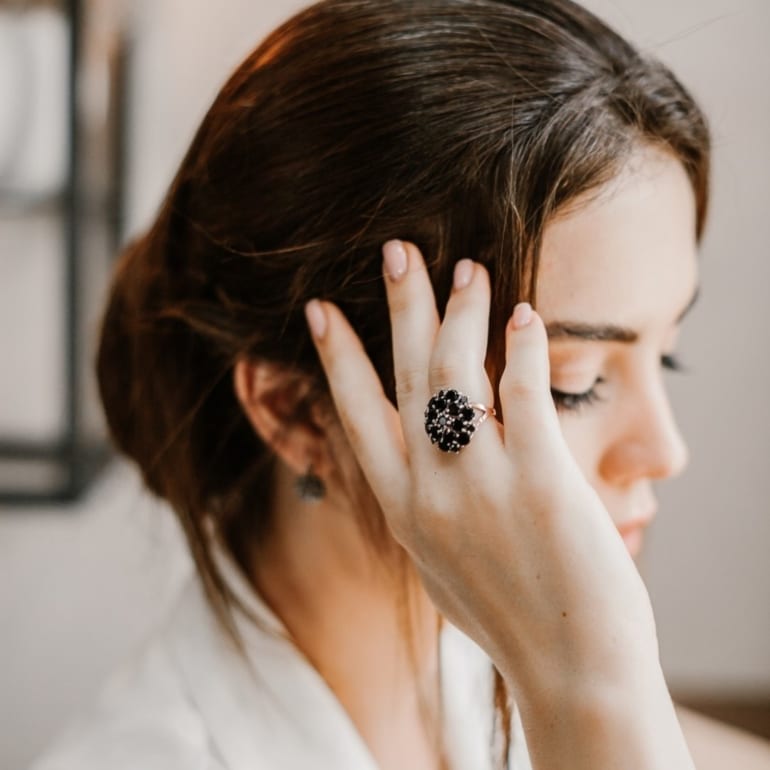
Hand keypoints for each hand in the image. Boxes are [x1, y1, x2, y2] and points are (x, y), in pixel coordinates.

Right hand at [304, 240, 657, 702]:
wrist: (568, 669)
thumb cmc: (507, 615)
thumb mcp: (440, 562)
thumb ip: (423, 508)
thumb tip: (421, 462)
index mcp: (400, 508)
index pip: (354, 413)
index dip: (337, 355)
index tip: (321, 309)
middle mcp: (428, 490)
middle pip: (405, 375)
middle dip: (399, 305)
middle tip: (397, 250)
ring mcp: (480, 484)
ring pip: (457, 373)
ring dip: (461, 311)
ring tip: (469, 268)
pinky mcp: (539, 481)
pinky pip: (524, 395)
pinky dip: (522, 348)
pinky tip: (522, 315)